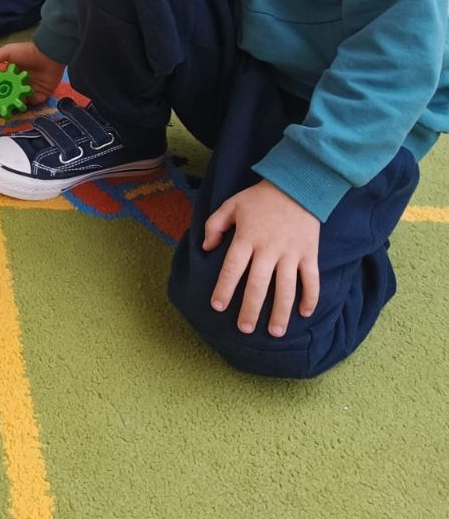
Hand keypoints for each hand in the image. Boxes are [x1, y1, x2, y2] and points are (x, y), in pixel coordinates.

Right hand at [0, 42, 63, 105]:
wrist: (48, 54)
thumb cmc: (27, 52)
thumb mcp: (7, 52)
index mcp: (12, 74)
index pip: (1, 85)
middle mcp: (20, 83)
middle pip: (10, 96)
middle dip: (3, 102)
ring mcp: (30, 90)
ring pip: (20, 101)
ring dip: (14, 105)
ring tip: (6, 110)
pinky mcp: (41, 95)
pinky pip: (33, 104)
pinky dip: (27, 106)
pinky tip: (19, 108)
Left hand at [204, 179, 320, 336]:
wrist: (296, 186)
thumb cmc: (259, 198)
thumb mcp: (231, 205)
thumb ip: (215, 225)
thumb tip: (206, 248)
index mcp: (247, 237)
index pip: (232, 267)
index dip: (224, 287)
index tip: (217, 306)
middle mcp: (268, 248)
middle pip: (258, 284)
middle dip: (250, 309)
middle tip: (244, 329)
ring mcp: (291, 253)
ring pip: (286, 288)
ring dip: (280, 312)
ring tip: (275, 332)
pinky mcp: (310, 253)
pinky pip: (312, 280)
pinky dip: (310, 297)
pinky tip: (304, 313)